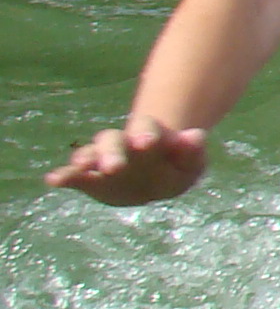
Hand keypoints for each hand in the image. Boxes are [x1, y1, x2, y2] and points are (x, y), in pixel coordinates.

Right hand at [46, 116, 210, 206]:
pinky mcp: (90, 178)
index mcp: (149, 135)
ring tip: (78, 167)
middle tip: (114, 167)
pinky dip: (64, 176)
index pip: (145, 128)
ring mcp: (103, 160)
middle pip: (112, 140)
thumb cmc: (175, 167)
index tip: (148, 143)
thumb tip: (196, 136)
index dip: (146, 133)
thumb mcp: (191, 162)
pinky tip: (53, 180)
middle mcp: (122, 144)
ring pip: (90, 154)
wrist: (156, 180)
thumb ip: (193, 150)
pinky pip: (75, 176)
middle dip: (112, 152)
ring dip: (84, 159)